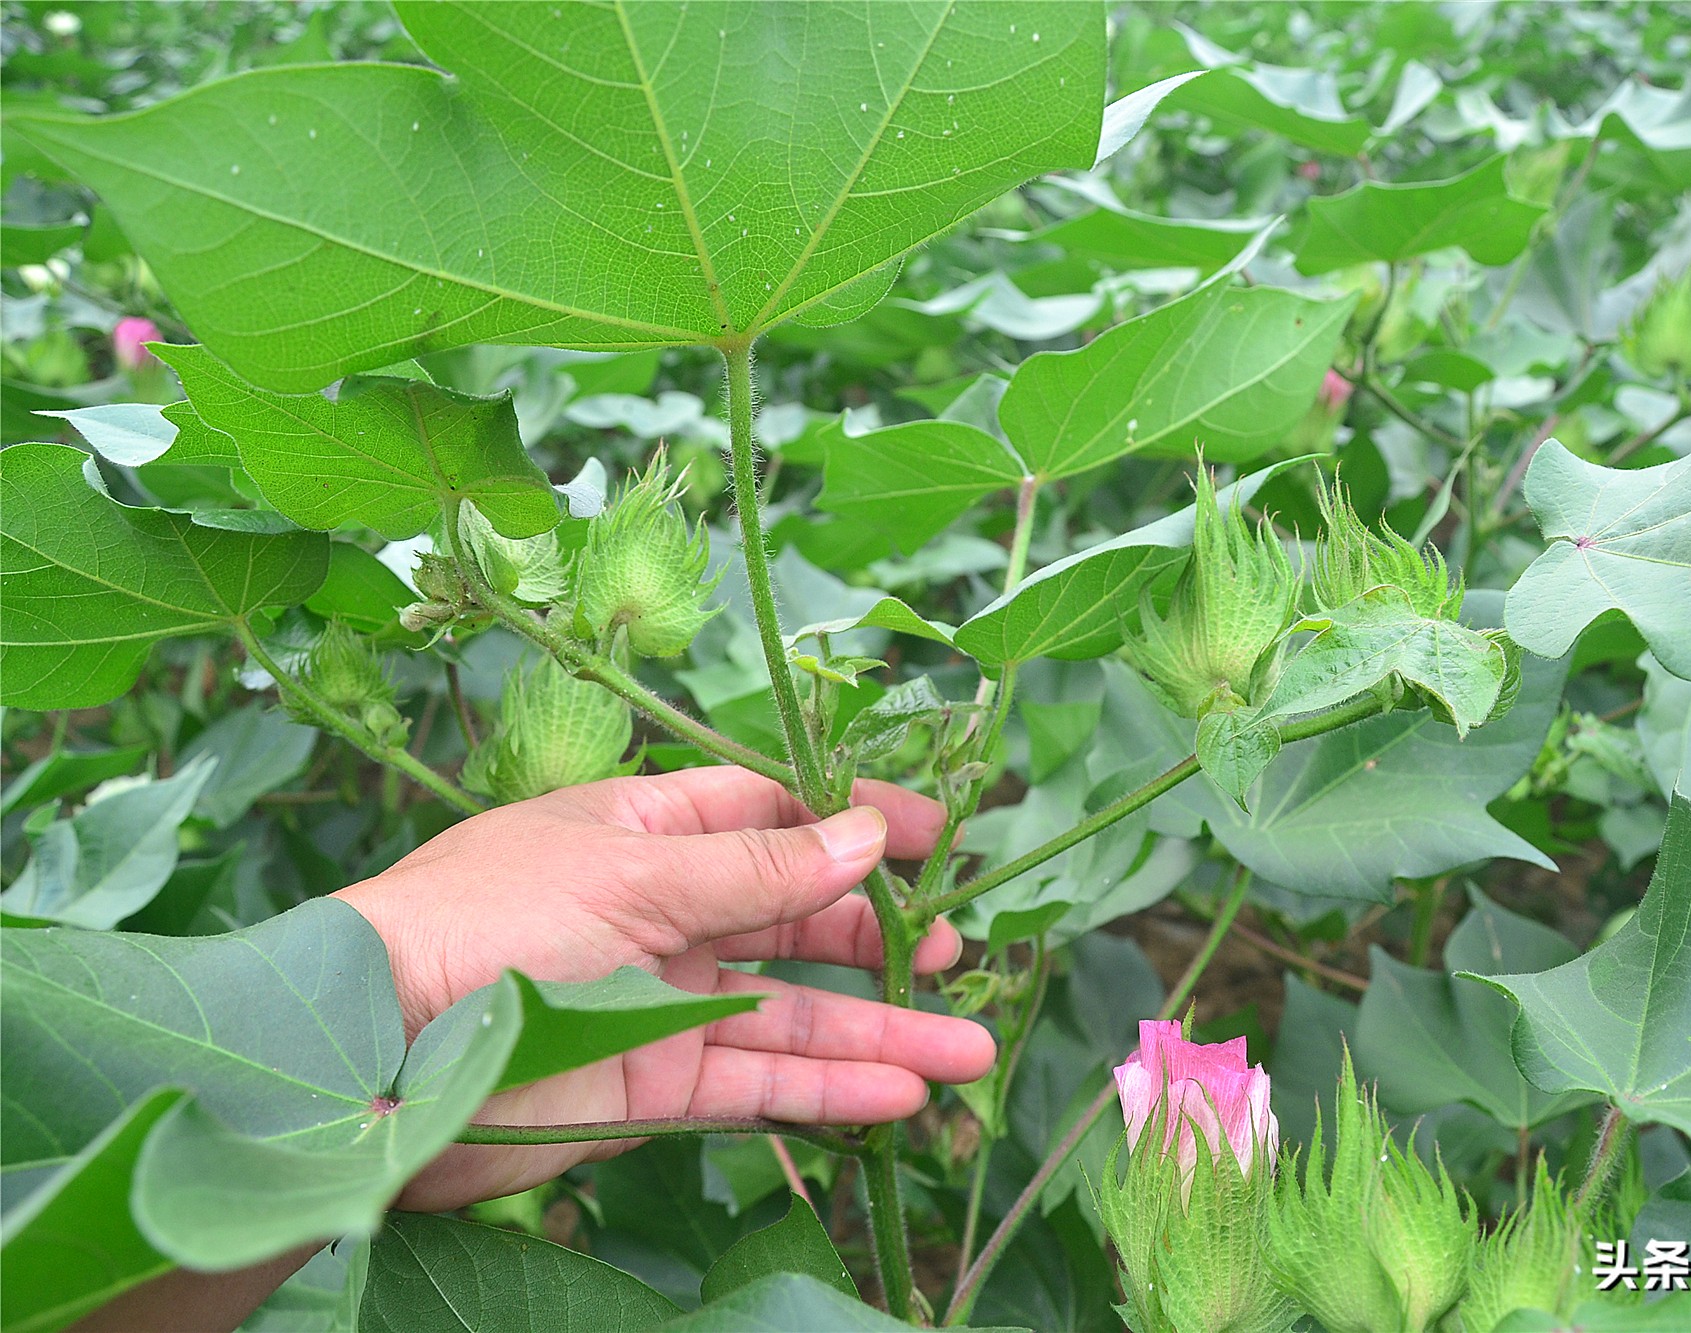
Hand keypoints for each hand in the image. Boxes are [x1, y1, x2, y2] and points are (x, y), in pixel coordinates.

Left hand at [333, 767, 992, 1209]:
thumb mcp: (633, 870)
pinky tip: (902, 1093)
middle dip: (877, 932)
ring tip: (972, 1048)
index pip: (769, 813)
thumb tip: (862, 836)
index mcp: (645, 829)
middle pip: (794, 915)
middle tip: (956, 945)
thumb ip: (757, 868)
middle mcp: (661, 911)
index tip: (936, 835)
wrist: (372, 1053)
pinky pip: (758, 1085)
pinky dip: (829, 1090)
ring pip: (791, 1012)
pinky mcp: (651, 1087)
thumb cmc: (491, 919)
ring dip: (880, 1029)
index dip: (852, 821)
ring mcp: (660, 1003)